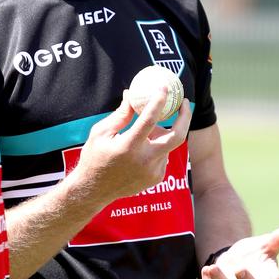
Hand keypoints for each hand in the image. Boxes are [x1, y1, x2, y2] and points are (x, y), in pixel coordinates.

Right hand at [75, 89, 191, 207]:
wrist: (94, 191)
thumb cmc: (94, 158)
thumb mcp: (101, 133)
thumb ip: (120, 115)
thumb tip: (131, 94)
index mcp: (129, 147)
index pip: (150, 119)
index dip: (159, 100)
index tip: (164, 87)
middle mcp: (145, 160)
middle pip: (177, 136)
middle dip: (184, 117)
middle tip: (182, 102)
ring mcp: (153, 171)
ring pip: (167, 145)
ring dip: (160, 134)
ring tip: (146, 132)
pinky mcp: (156, 178)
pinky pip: (163, 156)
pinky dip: (156, 148)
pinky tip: (140, 151)